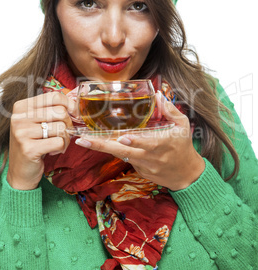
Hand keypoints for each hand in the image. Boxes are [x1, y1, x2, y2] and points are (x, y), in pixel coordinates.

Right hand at [7, 92, 76, 190]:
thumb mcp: (37, 121)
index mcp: (22, 106)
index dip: (69, 105)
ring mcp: (22, 133)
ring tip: (56, 144)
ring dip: (65, 138)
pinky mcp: (29, 149)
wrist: (20, 170)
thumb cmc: (33, 142)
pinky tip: (53, 151)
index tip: (74, 114)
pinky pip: (59, 142)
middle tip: (63, 133)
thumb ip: (52, 109)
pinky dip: (61, 148)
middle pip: (60, 112)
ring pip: (61, 128)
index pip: (54, 96)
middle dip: (68, 124)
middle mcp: (19, 117)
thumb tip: (75, 103)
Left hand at [75, 91, 204, 190]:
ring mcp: (143, 166)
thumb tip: (158, 94)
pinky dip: (116, 150)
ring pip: (120, 155)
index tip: (122, 137)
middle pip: (123, 152)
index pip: (147, 143)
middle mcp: (150, 157)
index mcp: (162, 144)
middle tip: (82, 140)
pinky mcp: (140, 171)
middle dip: (101, 146)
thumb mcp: (183, 126)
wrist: (186, 175)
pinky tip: (104, 143)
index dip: (134, 141)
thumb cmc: (183, 146)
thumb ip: (170, 110)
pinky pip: (126, 159)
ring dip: (103, 148)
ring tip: (84, 140)